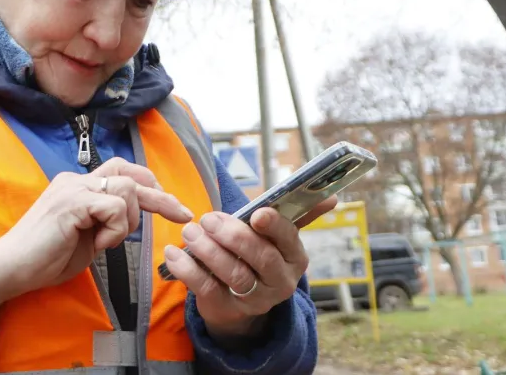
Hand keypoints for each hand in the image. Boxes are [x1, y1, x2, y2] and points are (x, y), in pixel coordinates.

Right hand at [0, 157, 193, 318]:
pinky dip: (117, 228)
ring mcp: (73, 188)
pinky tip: (100, 244)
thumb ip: (106, 222)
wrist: (10, 268)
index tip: (172, 205)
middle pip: (129, 172)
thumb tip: (133, 217)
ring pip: (127, 188)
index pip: (122, 172)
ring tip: (109, 242)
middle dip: (160, 195)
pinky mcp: (72, 202)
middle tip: (181, 213)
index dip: (150, 185)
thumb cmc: (45, 259)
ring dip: (129, 220)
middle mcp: (76, 180)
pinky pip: (115, 206)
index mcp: (78, 186)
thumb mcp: (87, 237)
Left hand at [162, 196, 336, 339]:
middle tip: (208, 219)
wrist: (240, 304)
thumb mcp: (276, 238)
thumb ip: (299, 215)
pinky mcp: (227, 309)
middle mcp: (280, 281)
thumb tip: (332, 196)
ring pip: (234, 273)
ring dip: (208, 250)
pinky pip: (207, 289)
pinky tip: (173, 253)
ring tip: (189, 232)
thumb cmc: (257, 256)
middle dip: (234, 236)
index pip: (289, 239)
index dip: (273, 226)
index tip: (256, 213)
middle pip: (261, 258)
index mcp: (295, 257)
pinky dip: (187, 269)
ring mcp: (255, 299)